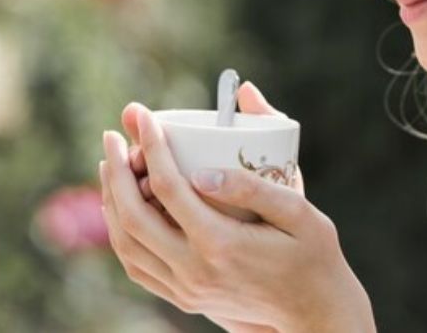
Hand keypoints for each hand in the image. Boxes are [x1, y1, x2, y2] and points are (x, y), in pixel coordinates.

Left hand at [99, 83, 372, 332]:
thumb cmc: (313, 255)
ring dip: (110, 200)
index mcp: (220, 244)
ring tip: (111, 166)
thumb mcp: (298, 212)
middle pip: (132, 215)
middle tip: (112, 136)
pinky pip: (136, 266)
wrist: (315, 311)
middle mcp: (194, 270)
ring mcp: (186, 289)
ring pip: (126, 244)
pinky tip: (121, 208)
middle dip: (116, 169)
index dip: (151, 145)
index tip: (142, 115)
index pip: (168, 187)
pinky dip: (120, 233)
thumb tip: (202, 170)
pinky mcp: (185, 298)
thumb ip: (252, 188)